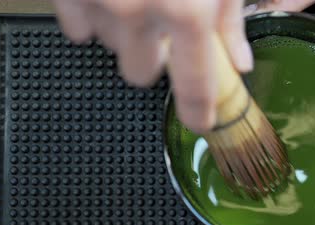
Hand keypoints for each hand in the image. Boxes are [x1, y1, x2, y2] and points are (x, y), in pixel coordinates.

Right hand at [52, 0, 252, 133]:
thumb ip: (230, 19)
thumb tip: (238, 59)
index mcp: (187, 11)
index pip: (195, 88)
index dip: (199, 113)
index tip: (201, 123)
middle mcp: (138, 13)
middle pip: (143, 75)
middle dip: (157, 59)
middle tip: (166, 31)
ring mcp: (98, 1)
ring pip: (111, 52)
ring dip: (126, 37)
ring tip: (139, 2)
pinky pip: (76, 29)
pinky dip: (95, 20)